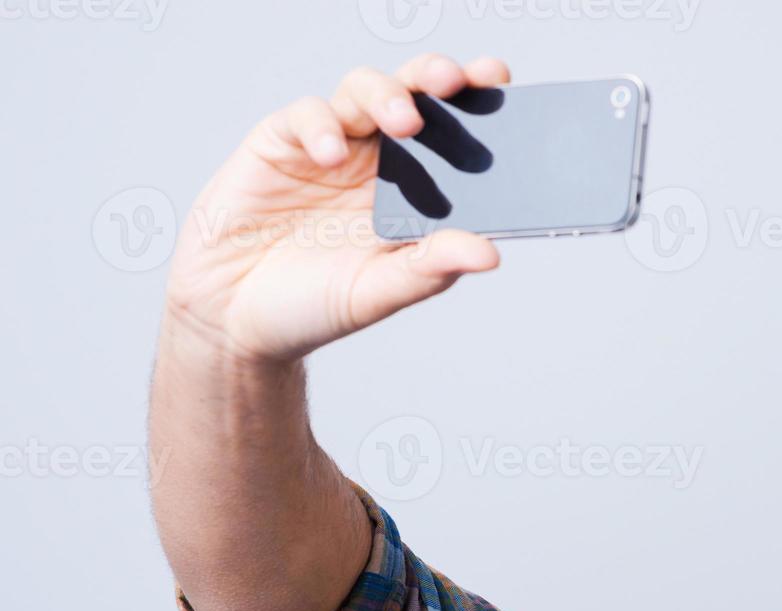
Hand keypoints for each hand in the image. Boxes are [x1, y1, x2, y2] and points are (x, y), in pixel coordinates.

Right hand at [163, 54, 509, 363]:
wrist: (237, 318)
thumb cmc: (315, 305)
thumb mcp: (379, 292)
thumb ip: (431, 268)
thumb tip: (491, 253)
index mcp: (416, 189)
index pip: (454, 133)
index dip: (478, 102)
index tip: (501, 81)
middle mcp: (377, 159)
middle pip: (413, 94)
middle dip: (436, 77)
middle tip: (454, 81)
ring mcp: (331, 146)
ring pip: (364, 90)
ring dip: (387, 95)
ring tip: (403, 121)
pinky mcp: (280, 143)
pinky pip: (307, 115)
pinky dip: (322, 126)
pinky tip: (332, 154)